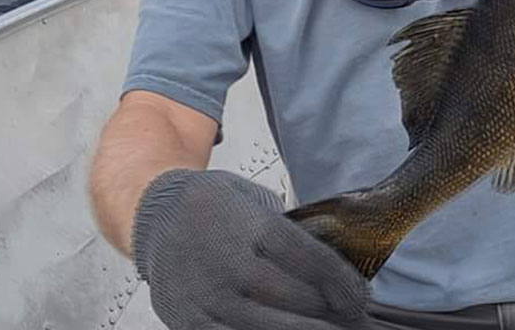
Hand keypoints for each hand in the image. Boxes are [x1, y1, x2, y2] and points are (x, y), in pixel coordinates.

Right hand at [133, 169, 372, 329]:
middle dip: (331, 313)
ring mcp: (209, 297)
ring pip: (272, 329)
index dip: (344, 285)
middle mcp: (232, 263)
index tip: (360, 300)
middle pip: (298, 300)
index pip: (313, 260)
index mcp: (254, 226)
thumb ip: (290, 230)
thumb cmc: (212, 206)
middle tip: (353, 321)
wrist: (154, 214)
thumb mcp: (255, 198)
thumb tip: (333, 266)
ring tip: (326, 329)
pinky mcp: (190, 323)